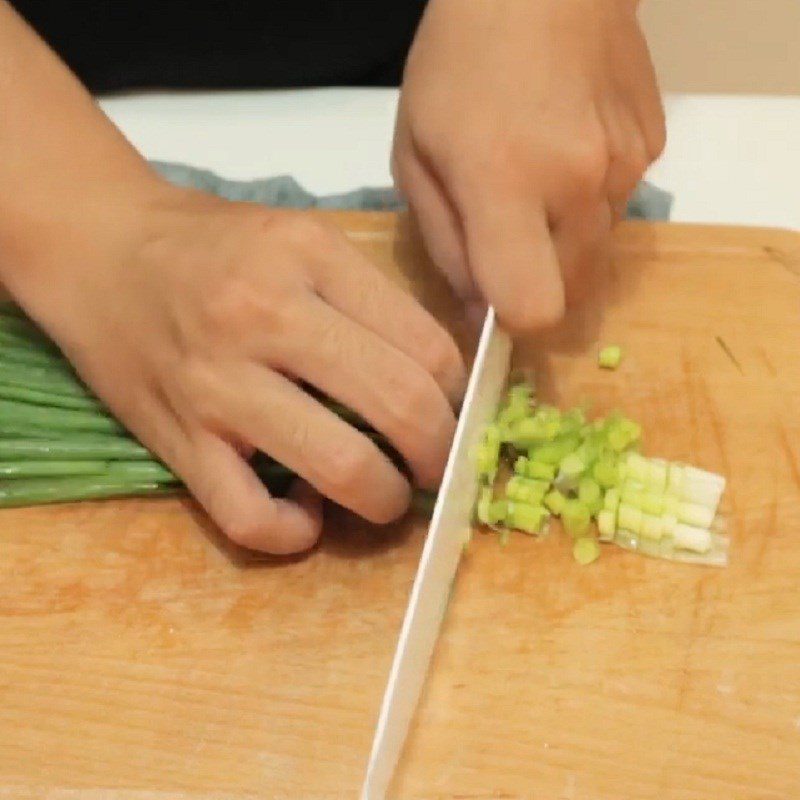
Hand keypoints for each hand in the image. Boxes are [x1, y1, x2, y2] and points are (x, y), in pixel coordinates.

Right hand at [14, 186, 464, 553]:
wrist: (97, 249)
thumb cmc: (211, 245)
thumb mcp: (301, 239)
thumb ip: (372, 298)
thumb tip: (442, 379)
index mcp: (309, 257)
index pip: (427, 347)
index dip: (460, 397)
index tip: (458, 416)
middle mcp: (265, 317)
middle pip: (400, 407)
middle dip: (442, 455)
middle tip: (440, 466)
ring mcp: (218, 384)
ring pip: (341, 468)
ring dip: (386, 500)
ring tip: (387, 494)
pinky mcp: (177, 440)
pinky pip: (250, 517)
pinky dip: (293, 533)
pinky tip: (304, 516)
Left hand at [393, 0, 665, 330]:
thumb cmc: (457, 66)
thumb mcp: (415, 158)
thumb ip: (446, 247)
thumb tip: (481, 313)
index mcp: (507, 184)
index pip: (535, 308)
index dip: (511, 319)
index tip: (491, 299)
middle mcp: (579, 183)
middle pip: (573, 294)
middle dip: (537, 281)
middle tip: (506, 234)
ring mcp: (626, 166)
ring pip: (596, 253)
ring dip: (562, 241)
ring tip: (535, 178)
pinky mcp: (651, 150)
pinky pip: (616, 207)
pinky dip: (588, 199)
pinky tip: (565, 147)